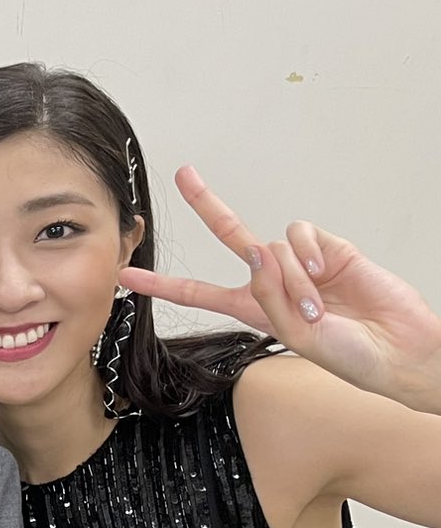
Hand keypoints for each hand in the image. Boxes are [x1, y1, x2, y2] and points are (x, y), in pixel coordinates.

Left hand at [120, 166, 440, 413]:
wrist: (399, 347)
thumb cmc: (348, 353)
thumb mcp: (296, 334)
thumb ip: (269, 296)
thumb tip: (256, 252)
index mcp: (253, 308)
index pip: (198, 292)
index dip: (162, 283)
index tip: (127, 274)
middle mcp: (272, 280)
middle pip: (230, 234)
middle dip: (206, 204)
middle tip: (183, 174)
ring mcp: (301, 261)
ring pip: (272, 247)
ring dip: (290, 277)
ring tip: (318, 306)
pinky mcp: (329, 247)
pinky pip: (300, 234)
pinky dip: (306, 253)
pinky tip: (325, 272)